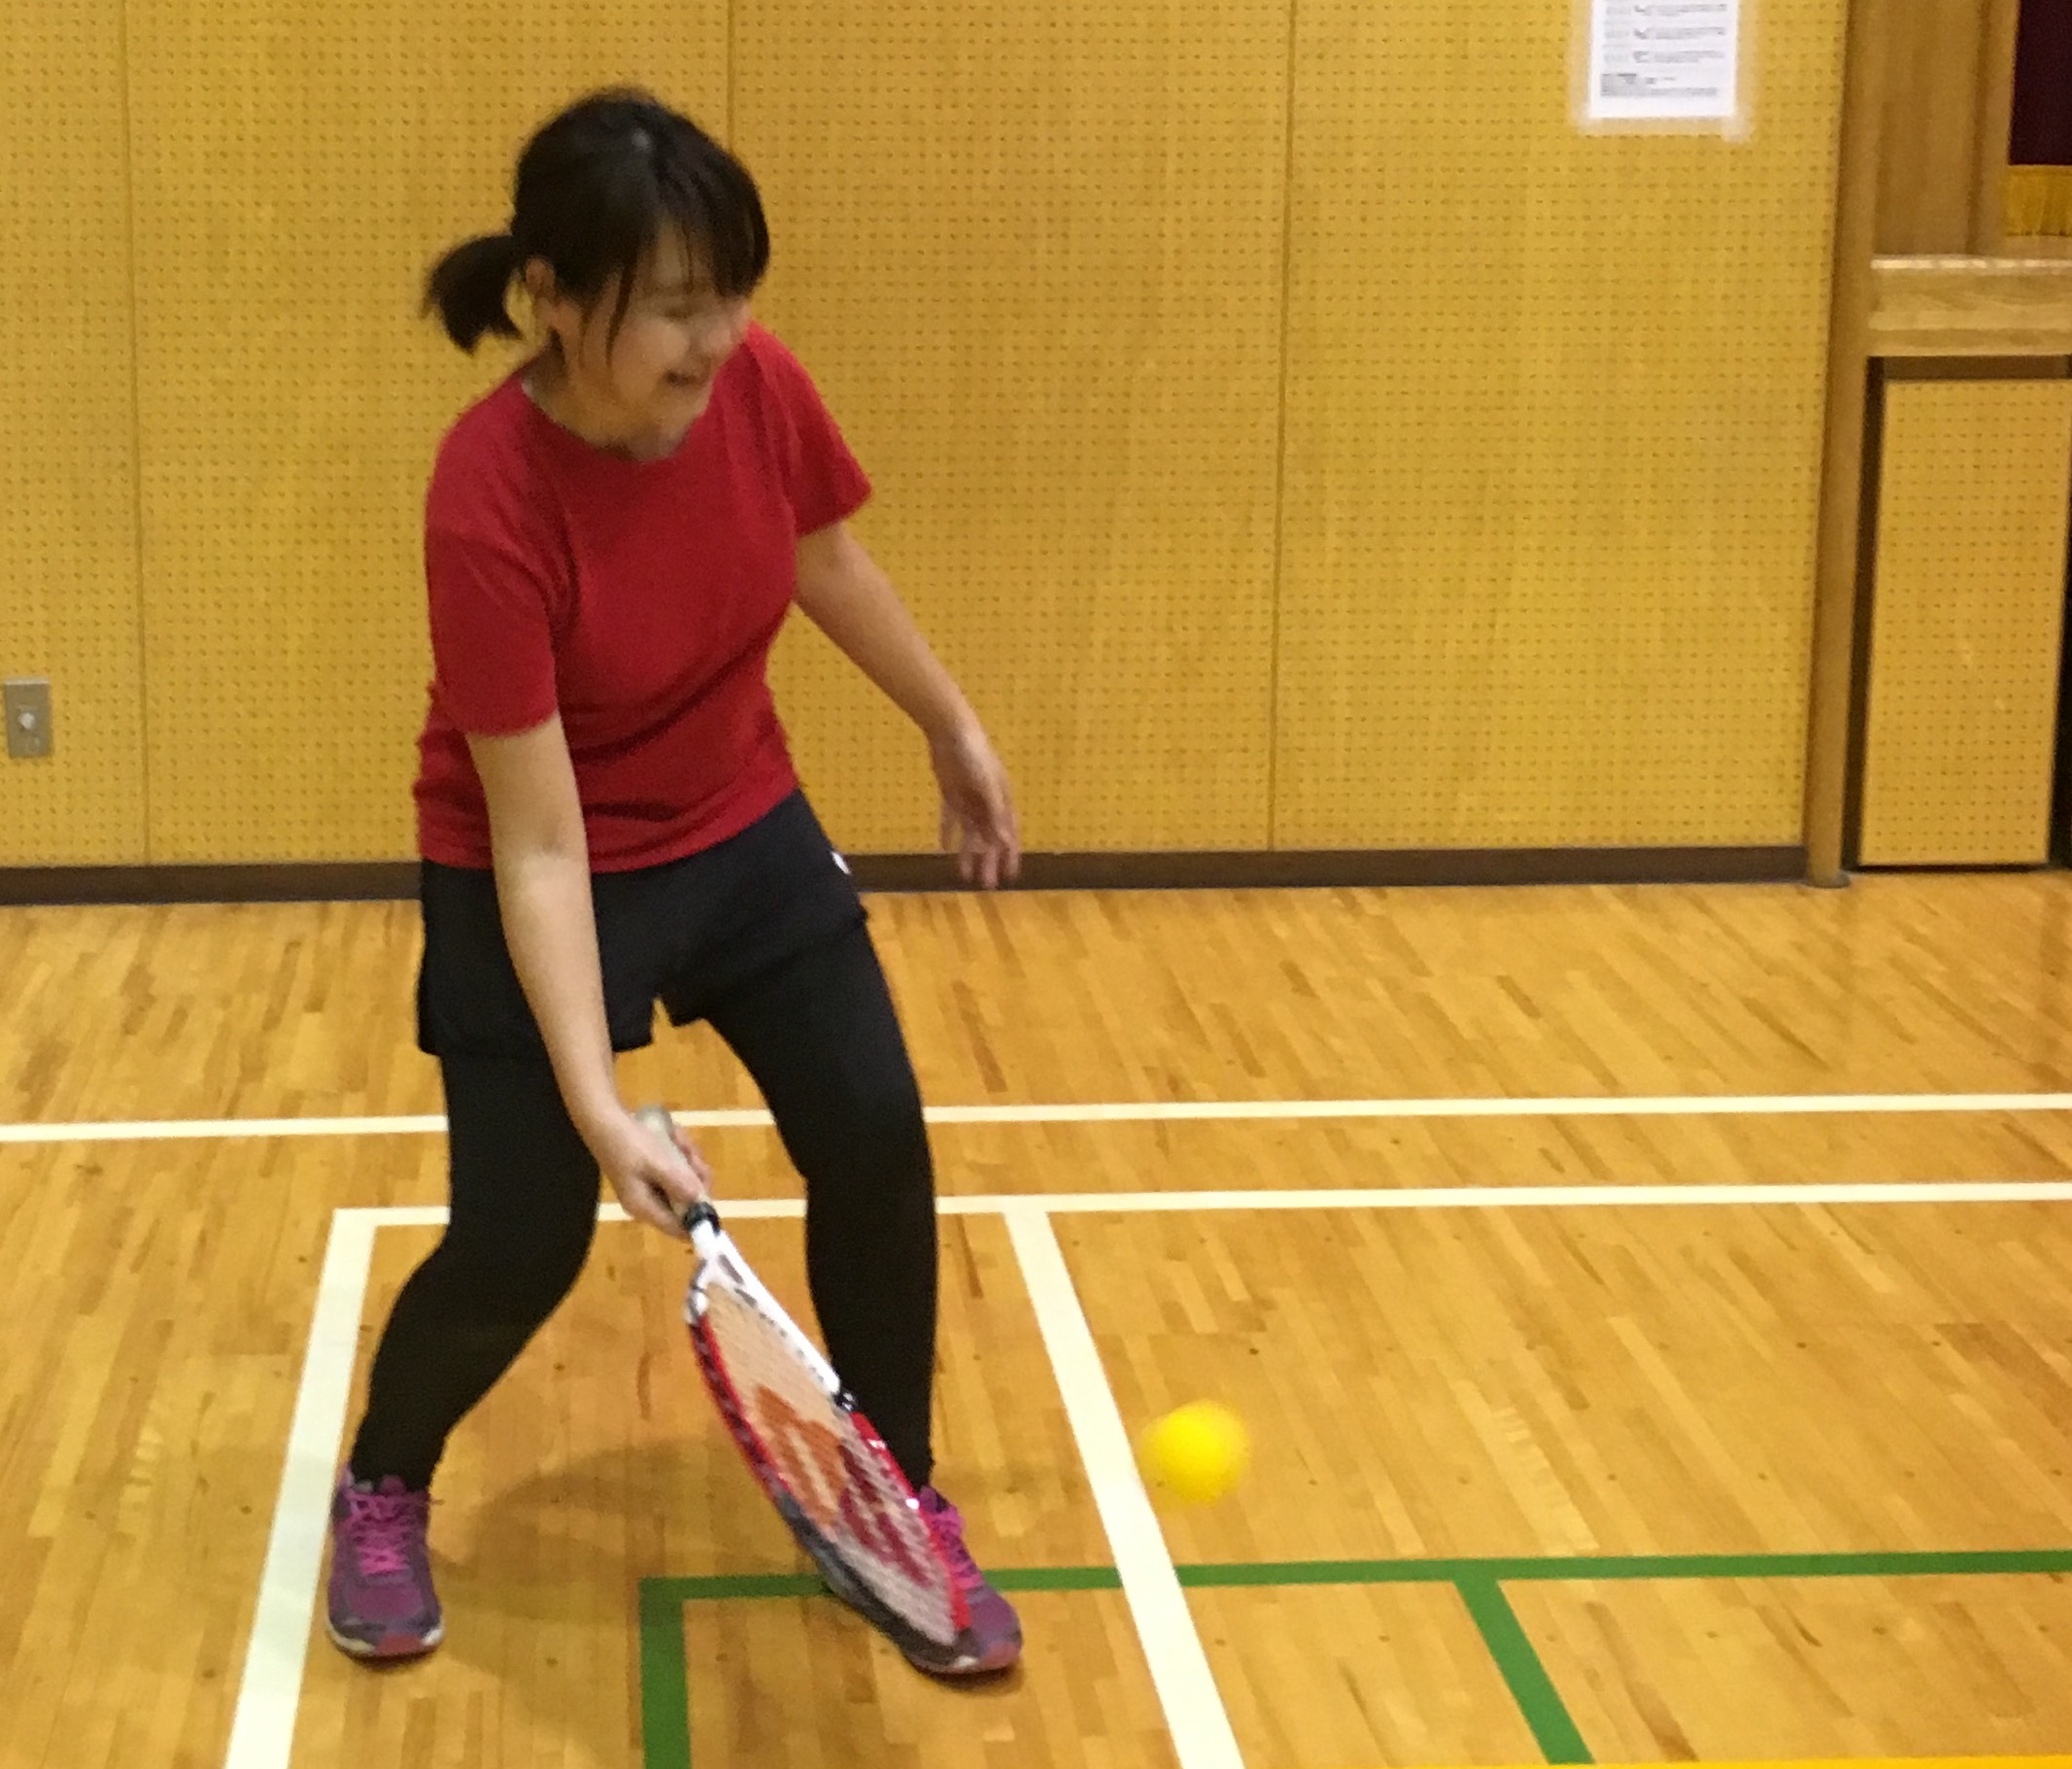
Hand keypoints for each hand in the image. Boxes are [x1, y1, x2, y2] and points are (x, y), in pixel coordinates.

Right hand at [587, 1103, 711, 1238]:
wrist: (603, 1118)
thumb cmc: (628, 1143)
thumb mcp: (657, 1163)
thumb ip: (680, 1184)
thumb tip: (702, 1203)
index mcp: (644, 1208)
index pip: (677, 1229)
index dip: (699, 1221)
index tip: (714, 1201)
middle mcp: (647, 1203)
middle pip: (684, 1201)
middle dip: (694, 1177)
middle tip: (693, 1155)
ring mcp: (648, 1186)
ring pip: (682, 1180)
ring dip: (687, 1159)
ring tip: (678, 1137)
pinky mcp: (650, 1171)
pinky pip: (673, 1167)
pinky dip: (678, 1151)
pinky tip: (673, 1134)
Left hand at [930, 719, 1020, 888]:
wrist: (951, 731)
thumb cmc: (976, 756)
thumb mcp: (988, 786)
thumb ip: (996, 813)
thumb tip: (1004, 840)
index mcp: (1002, 800)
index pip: (1009, 834)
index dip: (1010, 855)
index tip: (1010, 876)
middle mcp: (987, 803)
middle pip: (989, 838)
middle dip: (989, 861)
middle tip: (986, 885)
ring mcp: (969, 799)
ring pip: (970, 833)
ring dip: (968, 853)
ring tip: (964, 875)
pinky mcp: (951, 794)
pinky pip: (951, 818)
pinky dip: (948, 832)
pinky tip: (944, 848)